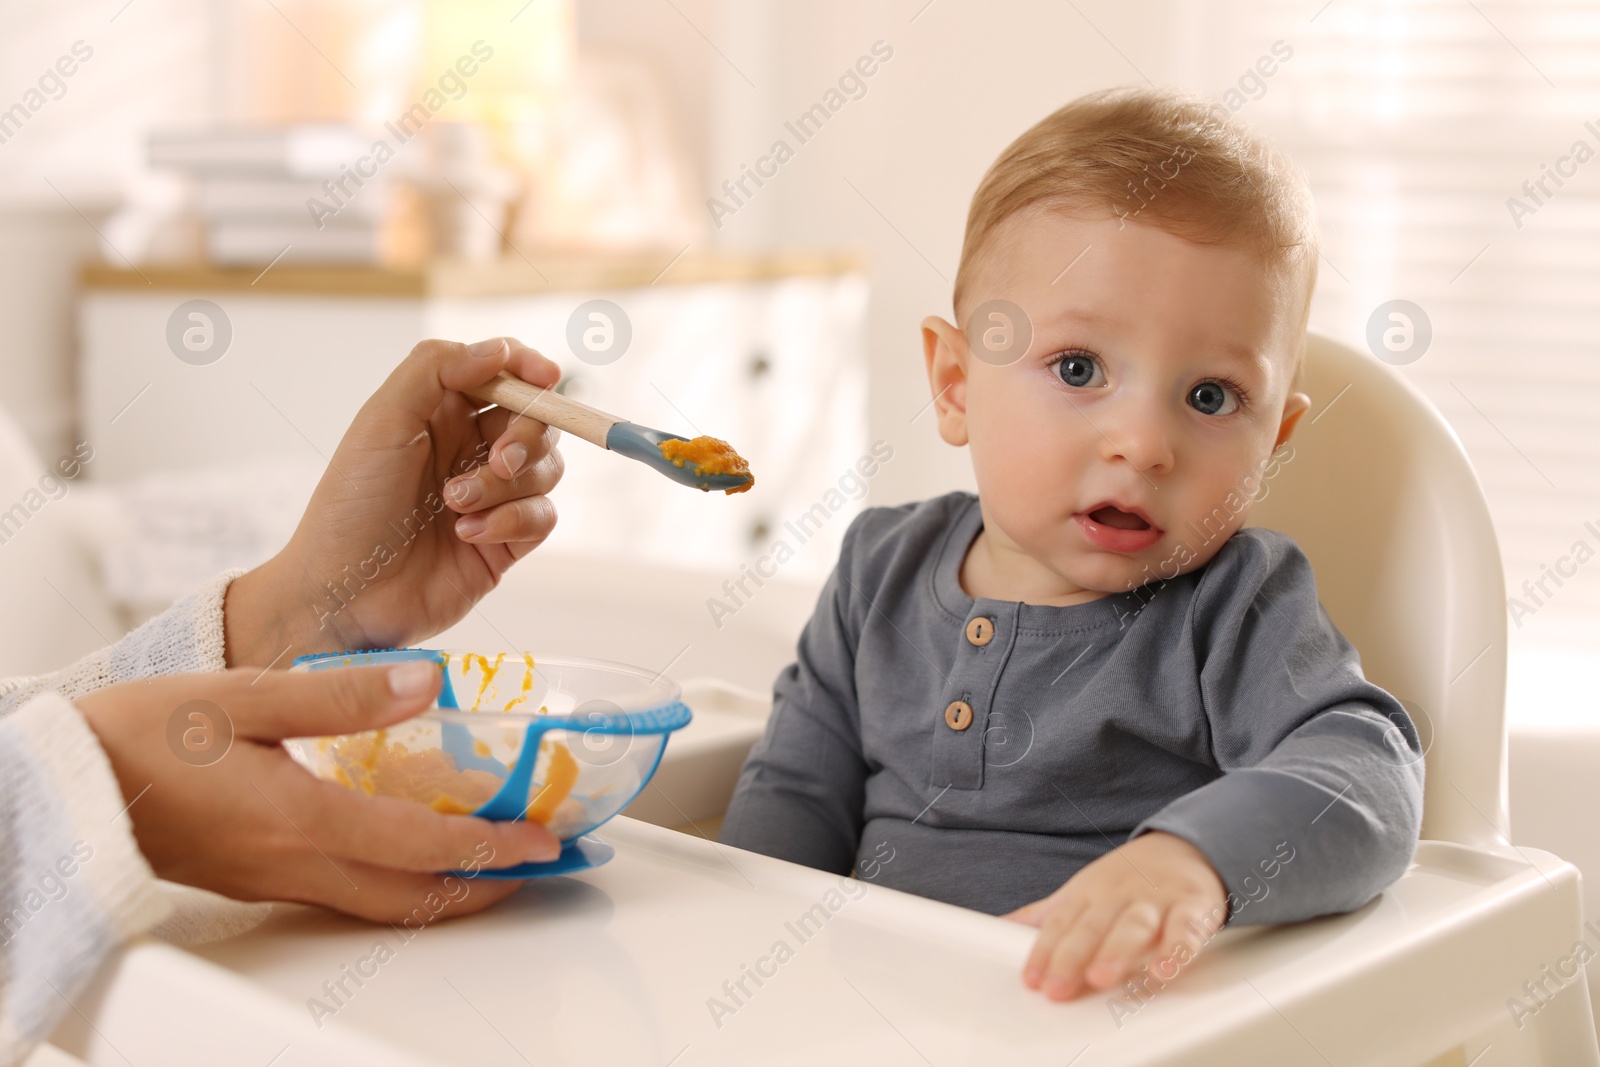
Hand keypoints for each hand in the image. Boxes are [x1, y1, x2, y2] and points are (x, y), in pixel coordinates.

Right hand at [76, 659, 560, 920]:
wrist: (61, 785)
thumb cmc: (140, 734)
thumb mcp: (244, 694)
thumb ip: (340, 693)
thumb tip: (426, 681)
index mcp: (299, 818)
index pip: (420, 846)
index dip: (491, 847)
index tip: (543, 839)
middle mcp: (294, 861)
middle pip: (411, 897)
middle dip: (484, 887)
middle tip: (537, 864)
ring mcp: (274, 877)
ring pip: (379, 902)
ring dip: (444, 889)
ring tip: (492, 859)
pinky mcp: (257, 875)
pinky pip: (345, 890)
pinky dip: (395, 879)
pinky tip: (410, 847)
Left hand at [224, 337, 564, 666]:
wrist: (343, 591)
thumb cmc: (351, 505)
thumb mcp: (383, 419)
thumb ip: (438, 368)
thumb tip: (501, 350)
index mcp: (441, 413)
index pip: (503, 375)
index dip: (529, 370)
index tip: (546, 378)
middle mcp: (471, 450)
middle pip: (536, 422)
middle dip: (525, 437)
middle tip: (497, 460)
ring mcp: (492, 497)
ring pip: (546, 469)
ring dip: (506, 485)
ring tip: (454, 505)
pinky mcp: (506, 542)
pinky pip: (542, 517)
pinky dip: (511, 522)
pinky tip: (466, 534)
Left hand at [1006, 831, 1226, 1000]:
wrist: (1186, 848)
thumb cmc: (1127, 881)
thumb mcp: (1081, 892)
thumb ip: (1043, 916)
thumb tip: (998, 928)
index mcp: (1088, 894)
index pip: (1060, 923)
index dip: (1044, 952)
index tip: (1032, 980)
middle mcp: (1119, 896)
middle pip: (1092, 926)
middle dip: (1072, 956)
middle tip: (1057, 987)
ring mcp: (1155, 901)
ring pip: (1134, 926)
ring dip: (1117, 951)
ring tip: (1101, 978)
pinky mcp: (1192, 908)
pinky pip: (1185, 930)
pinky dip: (1177, 951)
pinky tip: (1164, 971)